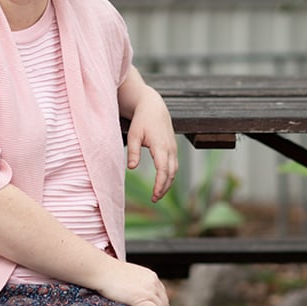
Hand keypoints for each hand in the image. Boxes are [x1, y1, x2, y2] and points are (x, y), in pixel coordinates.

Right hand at [97, 261, 171, 305]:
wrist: (104, 271)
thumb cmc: (111, 273)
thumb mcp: (130, 275)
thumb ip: (136, 283)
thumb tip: (133, 291)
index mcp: (151, 276)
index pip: (162, 293)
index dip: (163, 304)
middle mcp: (153, 283)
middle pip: (164, 301)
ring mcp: (148, 291)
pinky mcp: (142, 299)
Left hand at [126, 85, 178, 201]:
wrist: (154, 106)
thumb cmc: (142, 120)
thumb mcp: (134, 134)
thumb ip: (133, 151)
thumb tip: (131, 168)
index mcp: (161, 146)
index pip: (163, 170)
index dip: (160, 184)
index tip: (154, 196)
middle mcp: (170, 148)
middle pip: (171, 173)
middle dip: (164, 187)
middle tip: (154, 199)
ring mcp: (173, 148)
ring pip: (175, 170)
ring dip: (168, 183)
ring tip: (158, 194)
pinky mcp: (173, 147)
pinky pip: (174, 165)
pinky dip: (170, 175)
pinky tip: (162, 182)